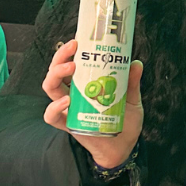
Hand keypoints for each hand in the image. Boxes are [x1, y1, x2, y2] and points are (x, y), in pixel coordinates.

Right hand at [41, 38, 142, 169]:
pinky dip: (55, 107)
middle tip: (74, 48)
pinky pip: (51, 116)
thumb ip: (131, 83)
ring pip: (50, 87)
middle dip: (60, 56)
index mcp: (85, 83)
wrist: (122, 148)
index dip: (70, 50)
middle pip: (56, 70)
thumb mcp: (131, 99)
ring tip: (71, 67)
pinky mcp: (68, 125)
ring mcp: (68, 108)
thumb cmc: (124, 121)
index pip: (71, 62)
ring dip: (56, 74)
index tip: (78, 38)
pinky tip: (67, 100)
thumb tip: (136, 63)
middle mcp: (72, 93)